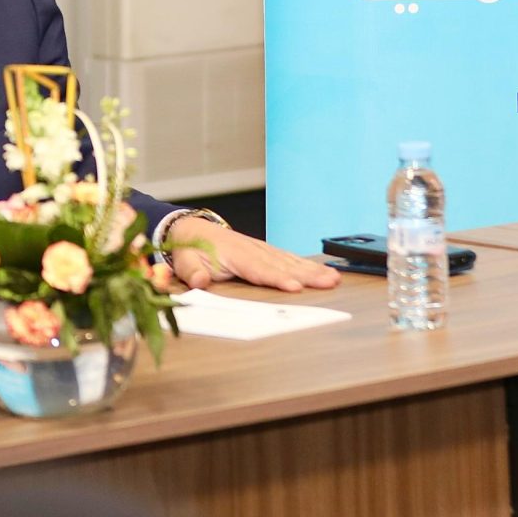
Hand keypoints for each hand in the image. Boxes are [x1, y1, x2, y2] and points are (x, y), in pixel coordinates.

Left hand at [164, 218, 341, 293]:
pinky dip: (306, 265)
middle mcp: (251, 249)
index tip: (294, 287)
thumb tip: (199, 281)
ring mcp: (260, 249)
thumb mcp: (183, 262)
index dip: (277, 278)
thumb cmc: (189, 249)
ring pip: (290, 261)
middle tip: (329, 282)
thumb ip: (192, 273)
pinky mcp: (265, 251)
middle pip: (282, 265)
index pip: (258, 269)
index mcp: (233, 253)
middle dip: (307, 275)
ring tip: (334, 278)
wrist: (190, 229)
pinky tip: (323, 271)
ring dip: (313, 270)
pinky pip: (288, 258)